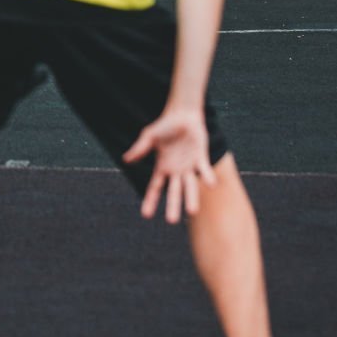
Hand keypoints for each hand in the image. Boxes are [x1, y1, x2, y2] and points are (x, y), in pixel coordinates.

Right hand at [122, 106, 215, 223]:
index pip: (155, 187)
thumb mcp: (149, 136)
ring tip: (192, 211)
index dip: (150, 201)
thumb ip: (139, 148)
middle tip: (171, 221)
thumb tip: (125, 159)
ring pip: (190, 186)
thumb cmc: (165, 125)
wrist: (183, 115)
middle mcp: (176, 171)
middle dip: (173, 206)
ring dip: (191, 198)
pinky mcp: (201, 158)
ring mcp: (189, 166)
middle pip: (174, 192)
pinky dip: (207, 176)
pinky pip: (204, 170)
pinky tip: (210, 184)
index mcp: (162, 167)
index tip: (145, 215)